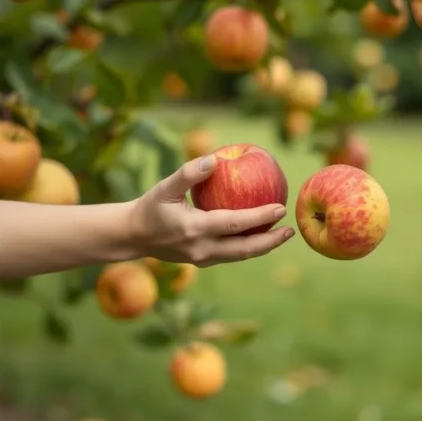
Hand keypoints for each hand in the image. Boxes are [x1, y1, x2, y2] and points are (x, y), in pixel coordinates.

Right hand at [127, 154, 294, 266]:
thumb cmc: (149, 207)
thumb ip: (189, 173)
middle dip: (270, 241)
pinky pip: (231, 254)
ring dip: (263, 247)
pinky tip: (259, 234)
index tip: (280, 207)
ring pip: (240, 255)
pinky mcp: (202, 261)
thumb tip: (215, 159)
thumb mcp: (164, 187)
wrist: (131, 237)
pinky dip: (248, 246)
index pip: (235, 224)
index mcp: (194, 229)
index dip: (260, 217)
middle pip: (245, 249)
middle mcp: (202, 249)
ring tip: (281, 235)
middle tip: (290, 230)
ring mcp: (203, 259)